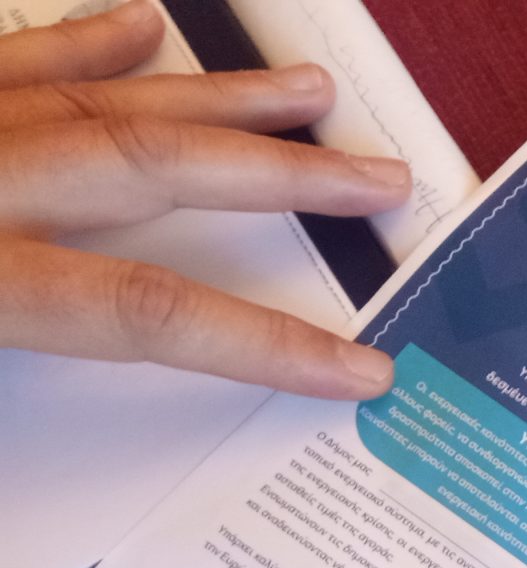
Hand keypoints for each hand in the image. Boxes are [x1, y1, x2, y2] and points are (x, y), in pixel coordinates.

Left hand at [0, 0, 409, 396]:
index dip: (263, 340)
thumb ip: (17, 398)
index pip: (148, 310)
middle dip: (279, 175)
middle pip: (152, 166)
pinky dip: (86, 42)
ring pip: (102, 99)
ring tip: (305, 93)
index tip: (357, 367)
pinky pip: (17, 63)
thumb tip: (93, 450)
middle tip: (376, 179)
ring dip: (216, 97)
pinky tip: (141, 26)